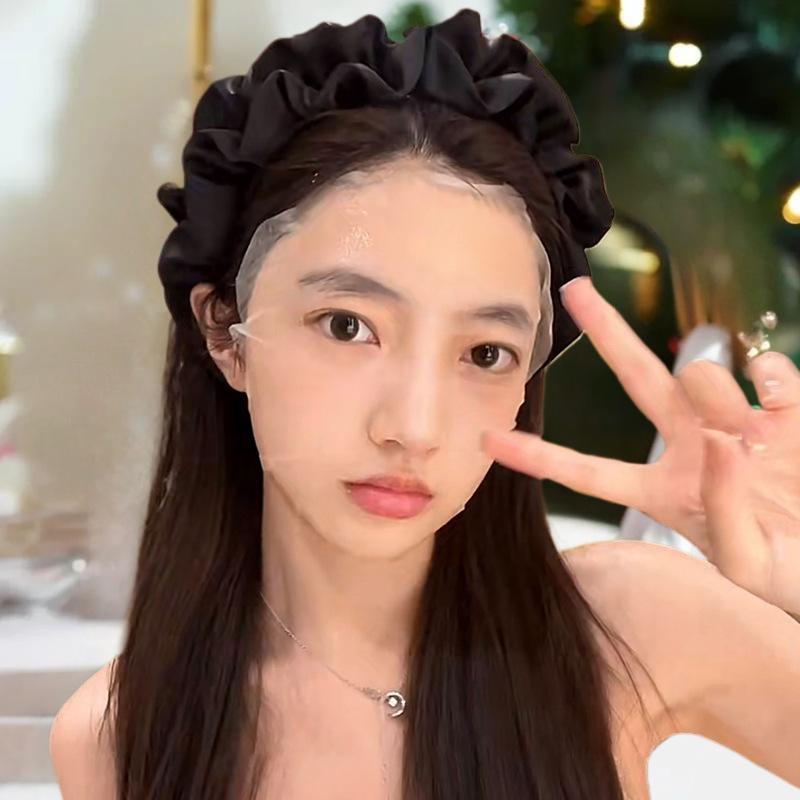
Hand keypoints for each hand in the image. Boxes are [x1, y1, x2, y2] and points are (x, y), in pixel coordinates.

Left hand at [480, 277, 799, 615]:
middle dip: (606, 333)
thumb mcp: (746, 562)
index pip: (589, 472)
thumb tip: (719, 447)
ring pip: (699, 375)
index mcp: (663, 489)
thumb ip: (722, 513)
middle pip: (638, 380)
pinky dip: (772, 377)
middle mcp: (691, 446)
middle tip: (573, 289)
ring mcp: (735, 423)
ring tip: (751, 437)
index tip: (489, 438)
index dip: (540, 458)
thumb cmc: (787, 571)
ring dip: (712, 393)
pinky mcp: (786, 411)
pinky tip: (776, 397)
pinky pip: (771, 373)